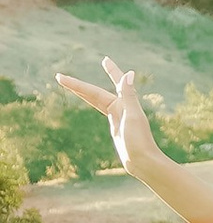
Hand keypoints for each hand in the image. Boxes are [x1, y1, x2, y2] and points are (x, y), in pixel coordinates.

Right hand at [56, 59, 162, 176]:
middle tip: (59, 76)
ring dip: (81, 91)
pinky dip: (93, 101)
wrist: (142, 163)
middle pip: (95, 92)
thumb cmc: (139, 141)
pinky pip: (100, 109)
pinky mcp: (115, 127)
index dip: (111, 70)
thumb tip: (129, 73)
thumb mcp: (133, 116)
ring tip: (65, 82)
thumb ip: (129, 95)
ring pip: (95, 99)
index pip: (115, 82)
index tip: (105, 59)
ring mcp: (117, 117)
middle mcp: (121, 107)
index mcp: (126, 103)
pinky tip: (90, 97)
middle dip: (77, 84)